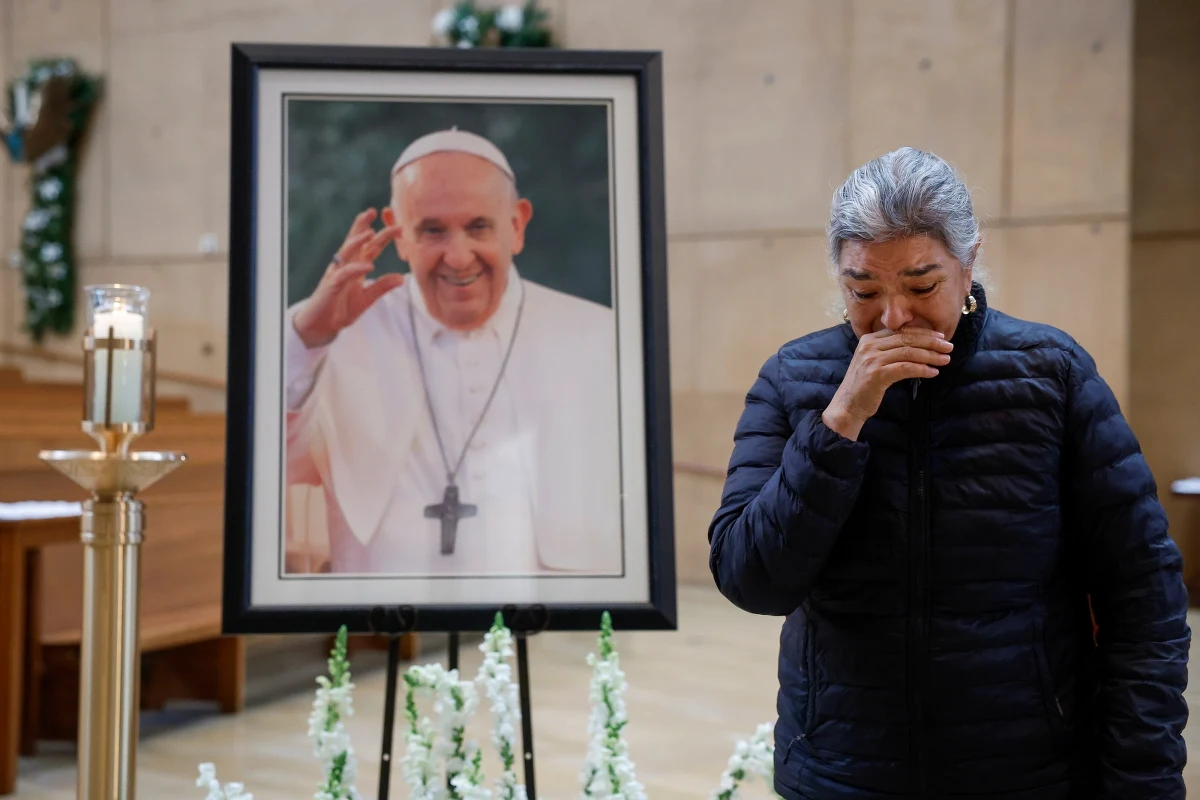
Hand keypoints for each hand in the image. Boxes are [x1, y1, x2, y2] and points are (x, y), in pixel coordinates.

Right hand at [293, 209, 404, 348]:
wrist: (321, 326)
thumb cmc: (340, 309)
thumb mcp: (367, 298)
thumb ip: (382, 287)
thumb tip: (401, 278)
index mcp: (355, 267)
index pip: (369, 247)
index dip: (381, 235)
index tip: (397, 225)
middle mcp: (345, 266)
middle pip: (355, 242)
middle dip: (363, 225)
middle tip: (374, 211)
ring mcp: (337, 274)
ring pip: (346, 252)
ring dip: (358, 241)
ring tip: (371, 232)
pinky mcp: (331, 285)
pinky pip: (344, 274)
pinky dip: (356, 268)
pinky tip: (368, 266)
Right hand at [822, 328, 952, 440]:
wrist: (847, 406)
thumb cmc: (864, 386)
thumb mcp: (874, 362)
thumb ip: (889, 351)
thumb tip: (918, 345)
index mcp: (869, 339)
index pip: (902, 331)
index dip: (924, 332)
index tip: (941, 337)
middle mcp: (869, 346)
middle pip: (907, 338)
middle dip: (931, 342)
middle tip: (949, 347)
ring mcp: (872, 359)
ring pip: (908, 352)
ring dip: (930, 356)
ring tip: (945, 360)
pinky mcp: (876, 374)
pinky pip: (905, 368)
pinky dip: (922, 369)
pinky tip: (933, 373)